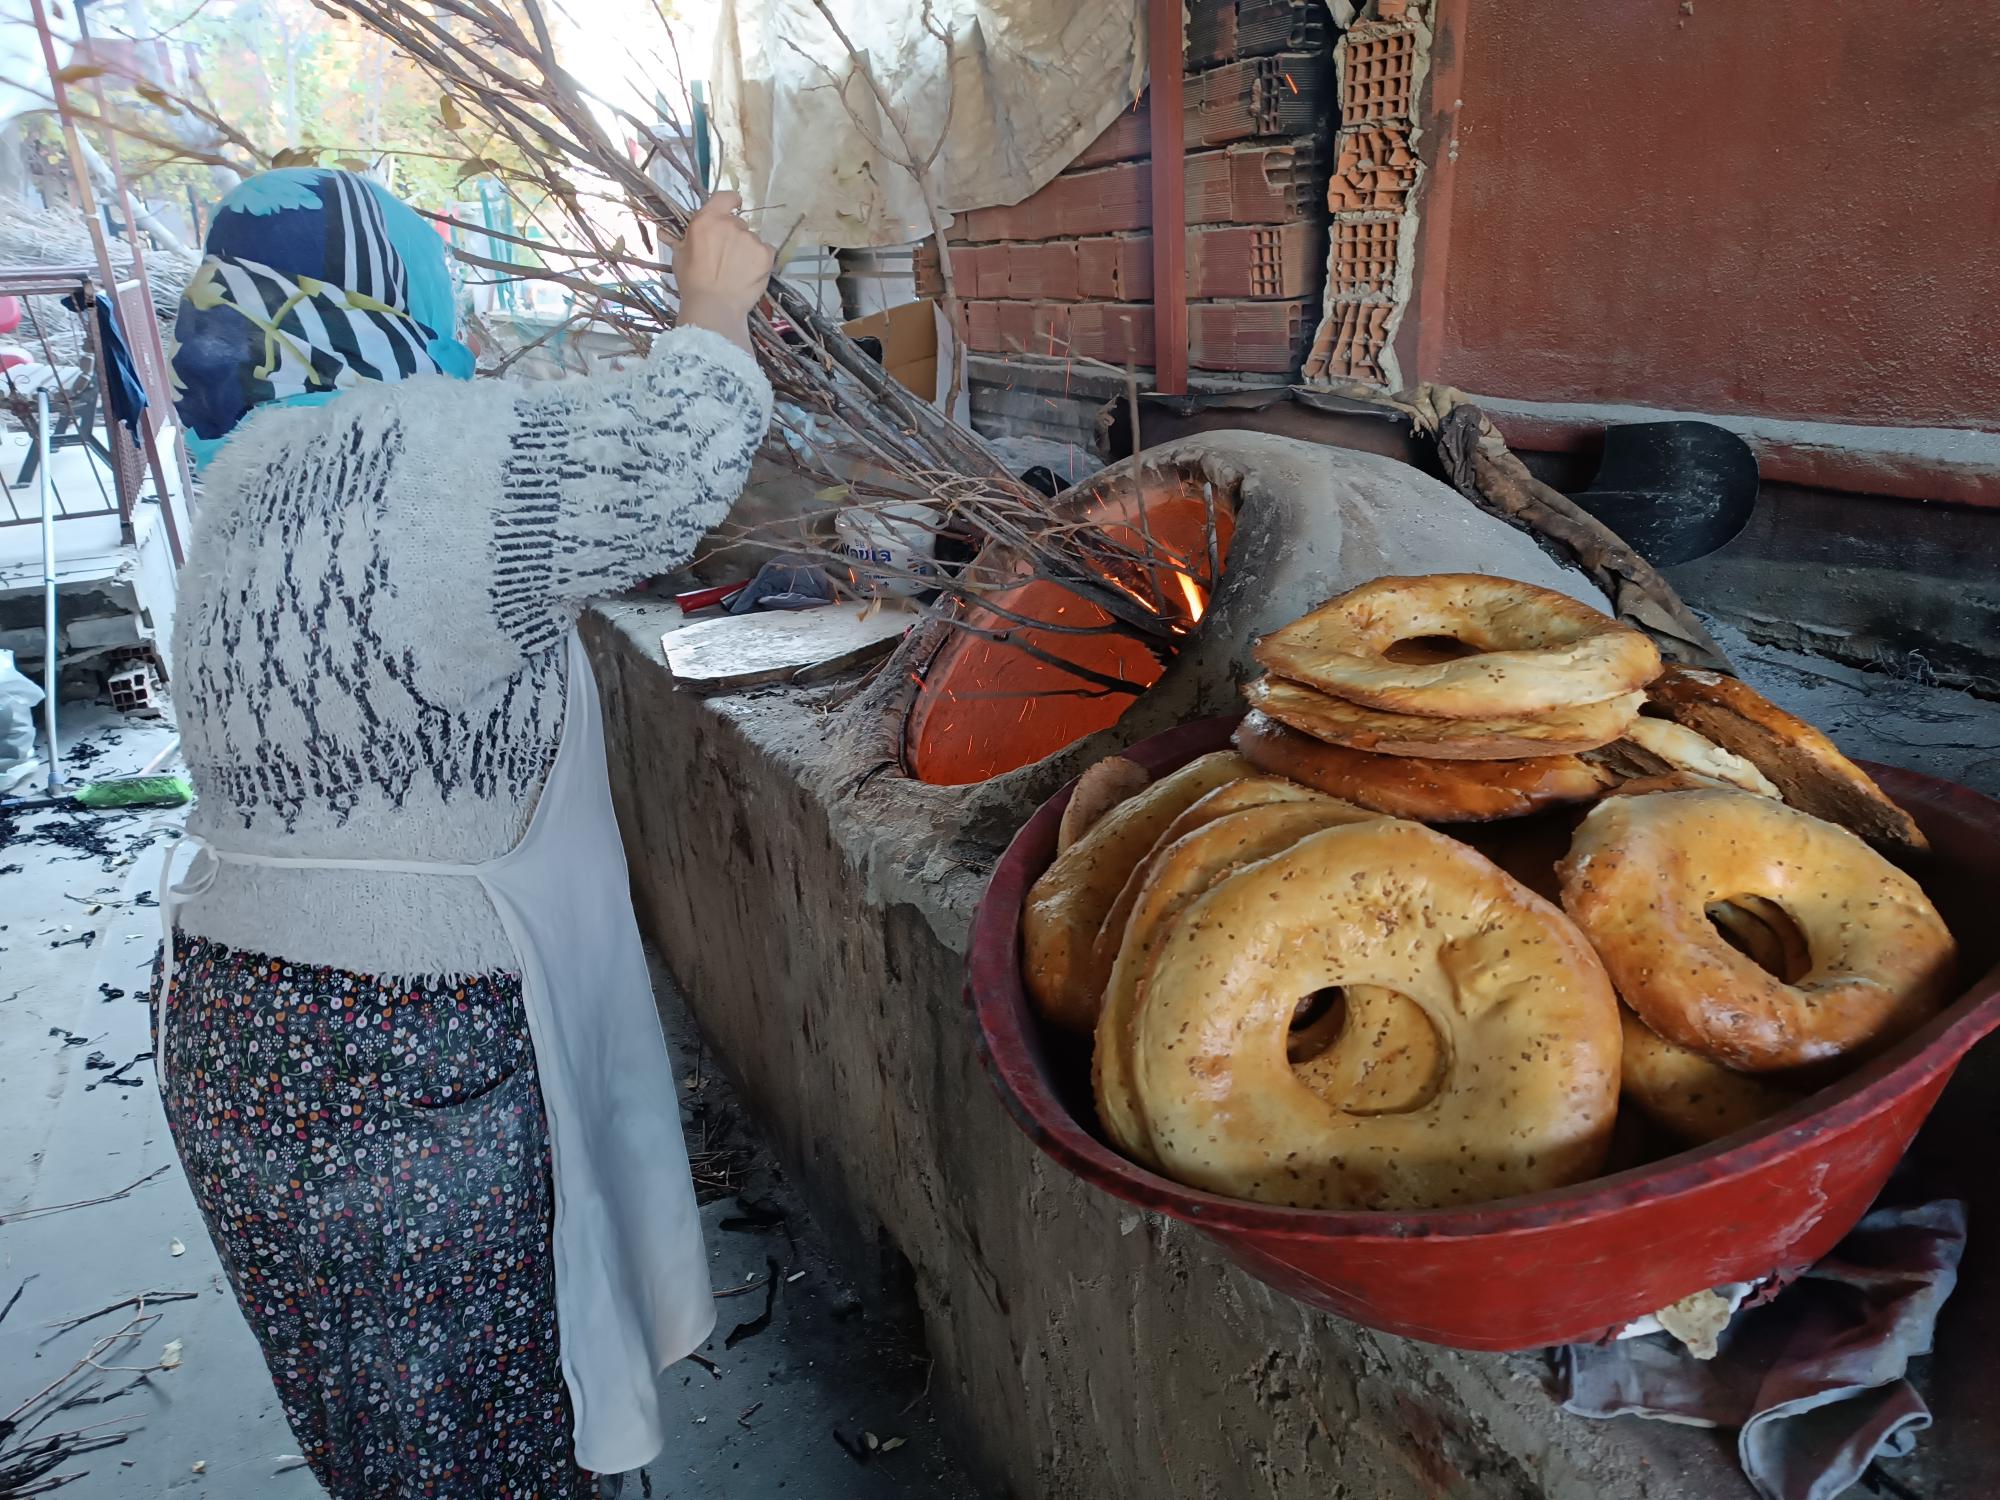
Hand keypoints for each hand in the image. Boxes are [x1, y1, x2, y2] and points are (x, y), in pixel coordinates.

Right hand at [675, 191, 774, 350]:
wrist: (714, 306)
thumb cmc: (692, 282)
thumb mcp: (679, 256)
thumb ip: (681, 239)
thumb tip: (665, 231)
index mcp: (707, 220)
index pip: (725, 197)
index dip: (731, 201)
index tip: (734, 205)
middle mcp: (730, 224)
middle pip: (738, 224)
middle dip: (734, 237)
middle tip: (727, 258)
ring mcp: (750, 238)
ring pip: (751, 240)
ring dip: (747, 250)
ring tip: (738, 271)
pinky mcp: (765, 254)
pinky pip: (766, 251)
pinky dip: (760, 260)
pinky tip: (750, 274)